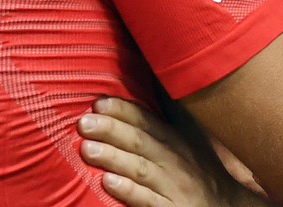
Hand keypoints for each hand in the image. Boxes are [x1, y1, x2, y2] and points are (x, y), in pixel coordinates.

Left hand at [78, 97, 272, 206]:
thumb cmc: (198, 173)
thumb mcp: (187, 142)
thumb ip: (162, 122)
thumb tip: (143, 87)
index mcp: (175, 140)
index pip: (146, 121)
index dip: (123, 111)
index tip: (99, 102)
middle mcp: (174, 160)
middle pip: (140, 141)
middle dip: (111, 130)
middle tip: (84, 123)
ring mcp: (173, 186)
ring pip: (140, 169)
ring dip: (113, 158)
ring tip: (87, 149)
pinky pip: (149, 200)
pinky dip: (129, 191)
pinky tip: (109, 183)